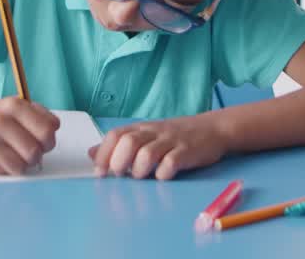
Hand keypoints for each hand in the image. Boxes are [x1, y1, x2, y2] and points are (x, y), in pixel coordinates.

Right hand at [0, 97, 58, 175]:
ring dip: (24, 163)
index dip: (50, 140)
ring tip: (17, 154)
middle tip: (32, 151)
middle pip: (35, 151)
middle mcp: (0, 121)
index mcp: (13, 105)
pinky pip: (7, 171)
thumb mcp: (15, 106)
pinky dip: (10, 167)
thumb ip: (39, 115)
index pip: (47, 130)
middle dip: (38, 155)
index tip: (44, 141)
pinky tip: (2, 157)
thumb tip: (55, 128)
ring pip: (23, 165)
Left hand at [87, 115, 226, 179]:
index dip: (103, 153)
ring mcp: (171, 141)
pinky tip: (163, 176)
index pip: (116, 135)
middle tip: (120, 174)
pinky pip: (171, 162)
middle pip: (128, 141)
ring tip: (141, 176)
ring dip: (139, 169)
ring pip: (147, 153)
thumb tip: (91, 153)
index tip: (99, 172)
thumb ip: (119, 144)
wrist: (213, 128)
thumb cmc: (174, 136)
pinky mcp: (187, 152)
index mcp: (141, 128)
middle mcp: (154, 132)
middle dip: (119, 161)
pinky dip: (163, 173)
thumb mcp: (145, 135)